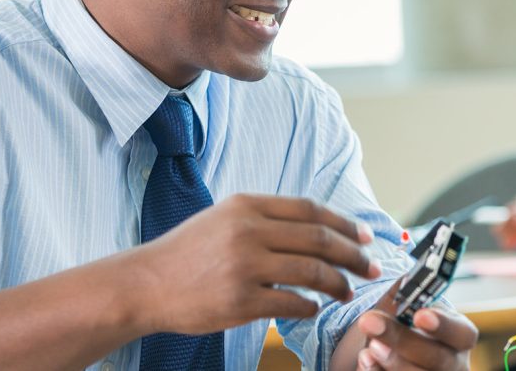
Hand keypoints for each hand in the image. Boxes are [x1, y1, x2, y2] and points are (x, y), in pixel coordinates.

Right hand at [128, 194, 381, 335]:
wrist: (144, 284)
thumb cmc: (187, 253)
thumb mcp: (223, 218)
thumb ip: (264, 218)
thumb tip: (316, 228)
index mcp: (247, 205)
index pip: (310, 210)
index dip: (344, 224)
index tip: (365, 237)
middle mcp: (248, 231)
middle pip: (319, 239)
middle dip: (353, 254)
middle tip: (371, 267)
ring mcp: (244, 267)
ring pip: (312, 272)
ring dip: (338, 284)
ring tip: (346, 291)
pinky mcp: (239, 301)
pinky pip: (292, 304)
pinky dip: (310, 307)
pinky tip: (314, 309)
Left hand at [351, 281, 477, 370]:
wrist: (395, 348)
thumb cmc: (406, 323)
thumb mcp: (409, 305)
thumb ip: (408, 292)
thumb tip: (404, 279)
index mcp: (460, 336)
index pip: (462, 333)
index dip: (443, 325)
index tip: (419, 315)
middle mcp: (455, 364)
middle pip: (437, 359)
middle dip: (403, 342)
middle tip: (371, 324)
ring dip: (391, 362)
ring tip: (368, 347)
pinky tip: (365, 361)